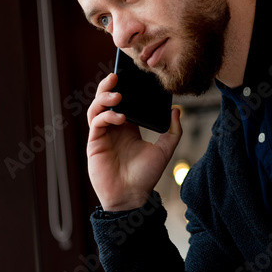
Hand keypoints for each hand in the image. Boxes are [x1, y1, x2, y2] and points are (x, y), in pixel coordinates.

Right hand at [87, 72, 182, 211]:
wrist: (132, 196)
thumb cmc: (146, 176)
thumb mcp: (165, 151)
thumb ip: (173, 131)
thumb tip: (177, 111)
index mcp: (128, 127)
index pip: (123, 101)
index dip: (124, 87)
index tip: (130, 75)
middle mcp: (113, 129)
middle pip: (105, 100)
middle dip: (108, 86)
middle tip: (116, 76)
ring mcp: (102, 135)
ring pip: (96, 108)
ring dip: (104, 97)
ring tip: (117, 94)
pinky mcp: (94, 143)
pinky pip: (96, 122)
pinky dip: (106, 115)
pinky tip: (119, 116)